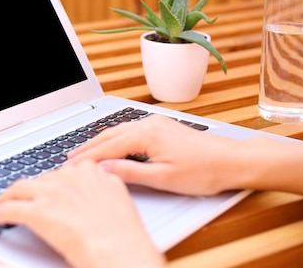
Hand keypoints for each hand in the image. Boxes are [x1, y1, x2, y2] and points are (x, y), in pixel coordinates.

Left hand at [0, 160, 165, 267]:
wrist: (119, 249)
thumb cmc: (124, 236)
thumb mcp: (119, 202)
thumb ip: (102, 192)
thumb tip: (92, 197)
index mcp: (92, 173)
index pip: (65, 172)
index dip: (52, 182)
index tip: (48, 187)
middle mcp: (70, 177)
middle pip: (40, 179)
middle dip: (31, 190)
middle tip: (23, 198)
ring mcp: (52, 193)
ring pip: (19, 189)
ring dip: (7, 197)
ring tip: (0, 203)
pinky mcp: (37, 211)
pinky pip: (8, 209)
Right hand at [67, 114, 302, 201]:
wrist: (233, 161)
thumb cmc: (204, 171)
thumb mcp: (163, 178)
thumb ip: (131, 172)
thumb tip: (105, 169)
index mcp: (146, 135)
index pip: (108, 147)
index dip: (88, 158)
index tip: (71, 166)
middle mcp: (149, 124)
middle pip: (110, 135)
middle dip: (89, 147)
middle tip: (70, 158)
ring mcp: (156, 123)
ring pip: (120, 130)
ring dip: (101, 141)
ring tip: (85, 152)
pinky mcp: (163, 126)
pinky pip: (131, 129)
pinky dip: (115, 137)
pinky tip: (112, 143)